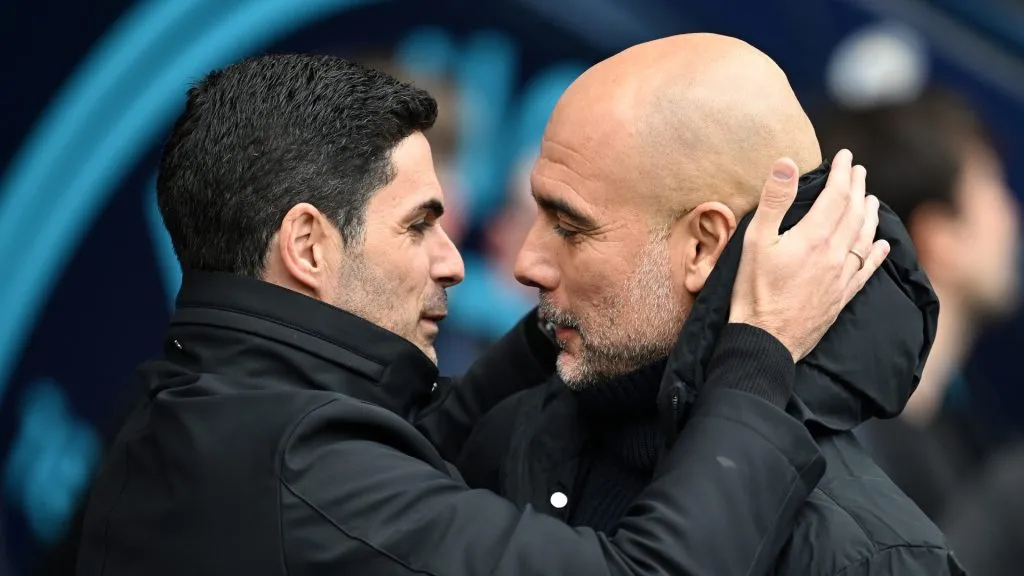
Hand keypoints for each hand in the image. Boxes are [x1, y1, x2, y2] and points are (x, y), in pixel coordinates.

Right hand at [729, 149, 888, 360]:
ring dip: (870, 214)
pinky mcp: (842, 296)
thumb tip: (787, 162)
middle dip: (858, 188)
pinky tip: (882, 244)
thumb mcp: (755, 241)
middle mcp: (836, 253)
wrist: (766, 340)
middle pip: (854, 212)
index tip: (845, 156)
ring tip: (872, 199)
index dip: (842, 172)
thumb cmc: (754, 290)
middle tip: (859, 171)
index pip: (837, 194)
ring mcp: (842, 276)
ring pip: (865, 237)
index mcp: (815, 236)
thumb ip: (774, 200)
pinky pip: (868, 269)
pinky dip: (877, 253)